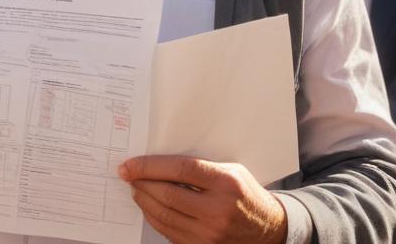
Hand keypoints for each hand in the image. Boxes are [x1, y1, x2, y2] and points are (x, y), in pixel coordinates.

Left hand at [119, 156, 286, 243]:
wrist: (267, 230)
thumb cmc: (246, 195)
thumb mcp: (231, 171)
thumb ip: (200, 166)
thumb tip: (160, 162)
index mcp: (226, 183)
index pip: (179, 169)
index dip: (150, 166)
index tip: (131, 165)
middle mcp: (217, 210)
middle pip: (167, 194)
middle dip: (141, 182)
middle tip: (128, 174)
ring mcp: (208, 233)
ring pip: (163, 215)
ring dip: (143, 200)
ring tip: (136, 188)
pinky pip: (167, 231)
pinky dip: (153, 217)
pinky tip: (149, 206)